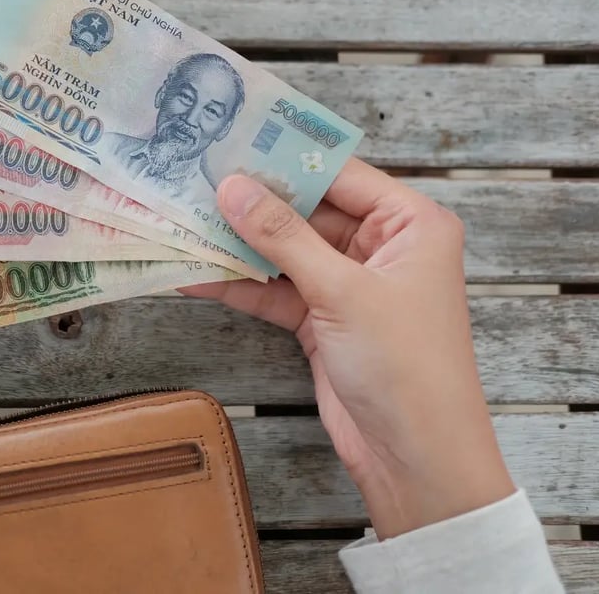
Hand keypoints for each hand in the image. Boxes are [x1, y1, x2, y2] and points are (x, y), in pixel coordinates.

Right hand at [180, 159, 514, 538]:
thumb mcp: (342, 291)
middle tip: (195, 178)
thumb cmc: (405, 365)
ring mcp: (349, 284)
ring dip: (238, 243)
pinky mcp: (322, 320)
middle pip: (306, 211)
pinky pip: (274, 290)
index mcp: (411, 224)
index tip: (231, 140)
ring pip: (284, 251)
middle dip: (252, 202)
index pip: (340, 175)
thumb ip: (283, 237)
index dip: (285, 158)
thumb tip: (232, 187)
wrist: (415, 457)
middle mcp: (382, 247)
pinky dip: (239, 284)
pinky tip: (195, 272)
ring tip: (183, 219)